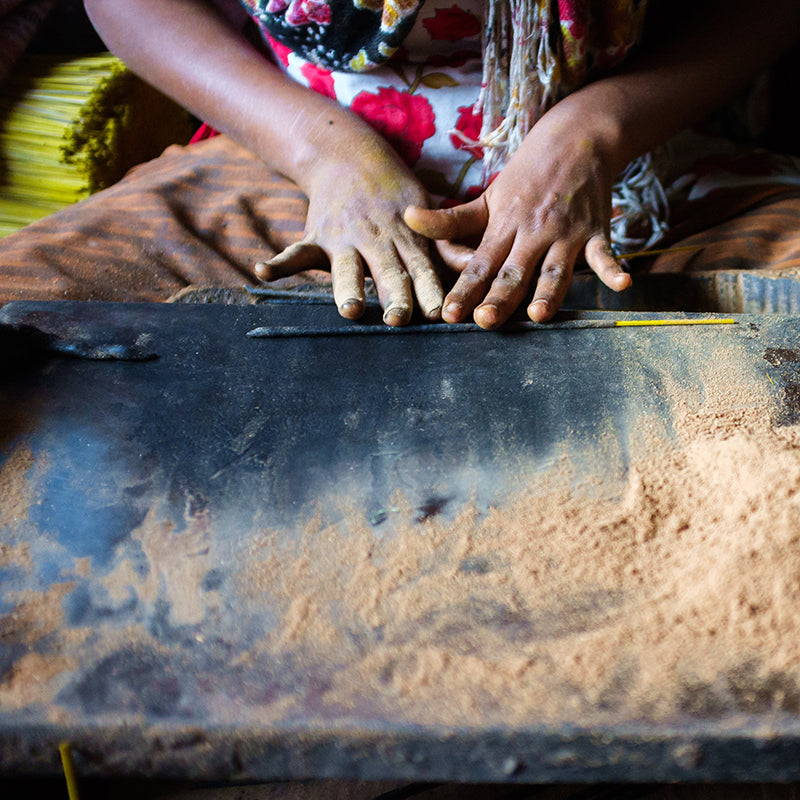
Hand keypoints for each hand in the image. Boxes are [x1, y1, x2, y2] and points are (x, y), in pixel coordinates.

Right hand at [255, 132, 442, 325]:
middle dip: (394, 296)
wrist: (350, 157)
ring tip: (350, 310)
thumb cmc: (397, 197)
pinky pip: (296, 252)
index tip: (438, 313)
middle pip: (388, 272)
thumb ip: (446, 243)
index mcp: (405, 236)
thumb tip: (474, 265)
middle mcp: (376, 239)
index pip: (421, 267)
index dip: (429, 290)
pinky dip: (279, 263)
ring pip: (346, 269)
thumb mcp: (426, 213)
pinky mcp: (317, 238)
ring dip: (348, 289)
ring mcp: (344, 239)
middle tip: (400, 319)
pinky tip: (263, 272)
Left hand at [404, 100, 631, 328]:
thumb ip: (450, 219)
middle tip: (484, 321)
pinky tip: (623, 285)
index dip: (464, 289)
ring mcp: (566, 234)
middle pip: (514, 271)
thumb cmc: (527, 175)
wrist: (577, 137)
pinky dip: (613, 268)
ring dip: (549, 291)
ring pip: (555, 269)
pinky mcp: (595, 232)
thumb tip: (407, 218)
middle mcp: (533, 233)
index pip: (480, 264)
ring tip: (539, 314)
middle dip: (499, 297)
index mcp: (504, 227)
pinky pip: (605, 253)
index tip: (449, 314)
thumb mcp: (487, 196)